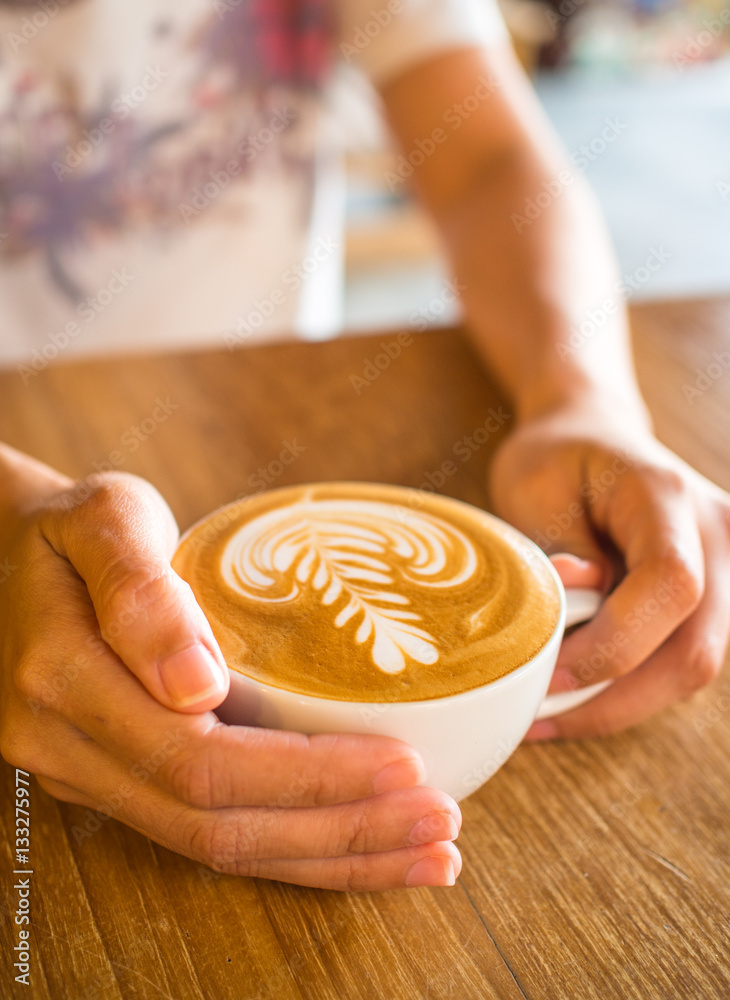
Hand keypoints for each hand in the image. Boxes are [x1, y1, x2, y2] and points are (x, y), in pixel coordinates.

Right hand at [0, 471, 459, 889]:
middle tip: (442, 825)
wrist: (12, 560)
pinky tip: (362, 850)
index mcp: (66, 685)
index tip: (406, 764)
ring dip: (333, 856)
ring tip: (429, 854)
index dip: (308, 777)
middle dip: (342, 831)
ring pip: (219, 848)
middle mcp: (74, 754)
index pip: (201, 762)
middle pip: (220, 827)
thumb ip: (138, 592)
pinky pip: (210, 835)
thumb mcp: (100, 520)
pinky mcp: (123, 784)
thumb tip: (196, 686)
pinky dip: (296, 851)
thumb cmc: (69, 531)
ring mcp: (95, 780)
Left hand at [488, 400, 729, 737]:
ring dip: (621, 703)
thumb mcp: (535, 486)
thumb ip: (560, 545)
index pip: (671, 585)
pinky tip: (576, 696)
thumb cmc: (556, 457)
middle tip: (541, 713)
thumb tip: (576, 597)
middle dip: (615, 696)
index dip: (615, 644)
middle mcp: (717, 534)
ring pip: (693, 667)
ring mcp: (724, 569)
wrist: (592, 434)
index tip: (550, 674)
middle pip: (695, 647)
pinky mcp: (711, 597)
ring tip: (549, 714)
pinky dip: (630, 688)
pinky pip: (680, 659)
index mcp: (669, 496)